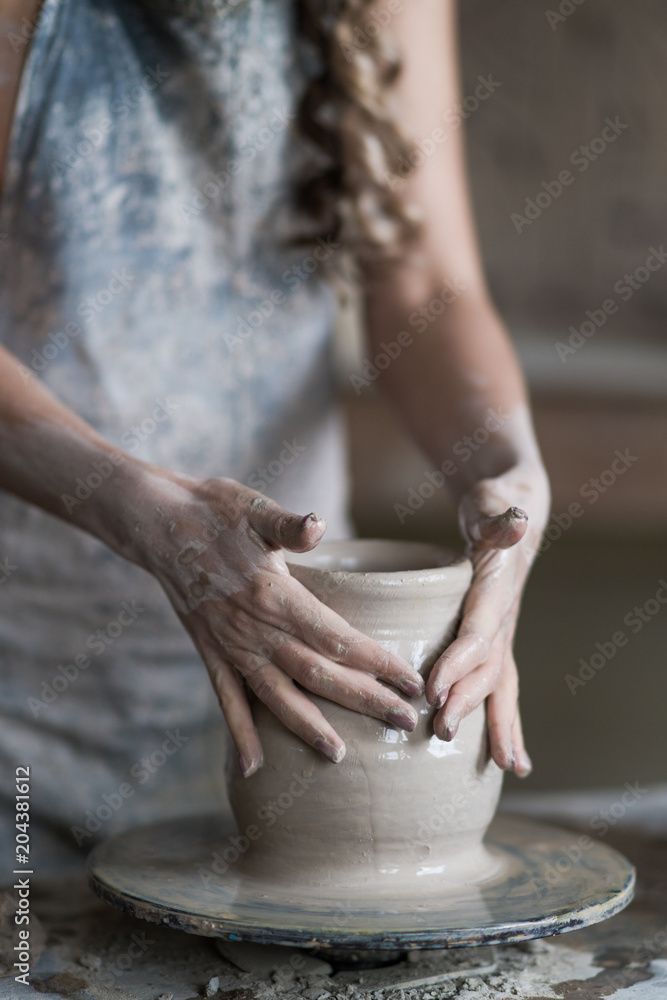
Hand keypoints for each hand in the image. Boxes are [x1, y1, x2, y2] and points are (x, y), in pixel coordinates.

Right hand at [132, 471, 423, 775]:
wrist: (159, 525)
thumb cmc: (214, 511)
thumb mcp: (255, 509)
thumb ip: (288, 525)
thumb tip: (316, 524)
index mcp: (274, 595)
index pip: (337, 639)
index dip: (377, 662)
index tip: (411, 682)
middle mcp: (254, 630)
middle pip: (318, 676)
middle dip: (365, 701)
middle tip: (405, 723)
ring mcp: (231, 647)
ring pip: (277, 697)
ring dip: (309, 728)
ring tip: (339, 757)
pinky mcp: (211, 653)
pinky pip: (227, 701)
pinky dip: (240, 734)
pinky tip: (254, 768)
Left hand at [425, 468, 548, 776]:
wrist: (514, 514)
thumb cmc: (492, 508)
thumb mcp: (489, 505)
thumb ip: (496, 517)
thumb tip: (514, 520)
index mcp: (496, 592)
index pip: (478, 634)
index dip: (458, 663)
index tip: (432, 690)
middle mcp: (504, 620)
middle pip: (489, 670)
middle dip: (468, 704)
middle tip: (442, 733)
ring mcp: (505, 636)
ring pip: (503, 687)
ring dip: (501, 725)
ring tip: (508, 767)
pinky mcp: (497, 645)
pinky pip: (503, 689)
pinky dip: (507, 723)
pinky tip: (511, 761)